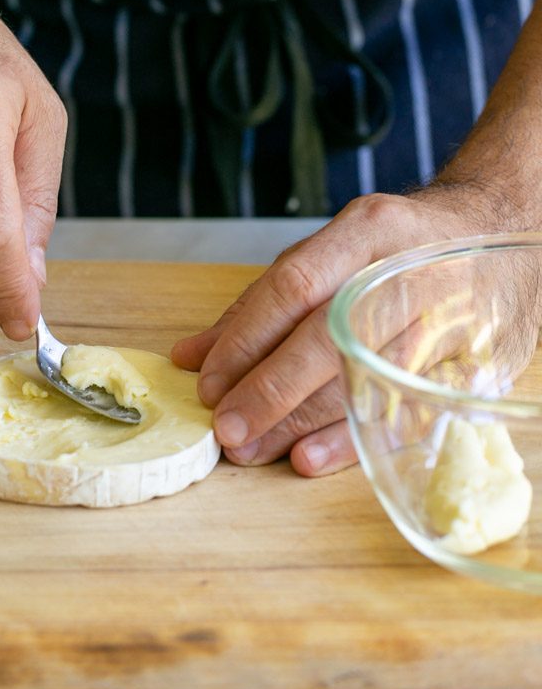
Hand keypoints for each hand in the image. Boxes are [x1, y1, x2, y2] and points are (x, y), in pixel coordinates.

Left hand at [171, 190, 503, 476]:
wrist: (495, 235)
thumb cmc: (396, 249)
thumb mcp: (330, 252)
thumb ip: (260, 304)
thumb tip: (192, 356)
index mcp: (368, 232)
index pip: (293, 286)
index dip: (246, 340)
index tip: (209, 382)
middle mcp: (410, 270)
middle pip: (328, 337)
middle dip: (269, 391)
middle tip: (227, 430)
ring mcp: (450, 319)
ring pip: (365, 379)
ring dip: (301, 423)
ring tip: (253, 449)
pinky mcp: (475, 364)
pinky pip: (407, 411)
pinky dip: (354, 438)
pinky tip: (311, 457)